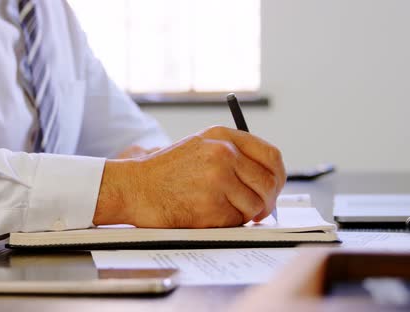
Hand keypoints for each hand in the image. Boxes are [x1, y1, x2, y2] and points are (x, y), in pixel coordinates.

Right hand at [93, 126, 285, 227]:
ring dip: (243, 214)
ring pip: (255, 205)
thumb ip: (233, 154)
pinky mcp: (210, 206)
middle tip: (257, 209)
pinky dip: (226, 223)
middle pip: (269, 183)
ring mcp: (217, 180)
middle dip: (266, 201)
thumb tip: (268, 179)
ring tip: (219, 208)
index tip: (273, 187)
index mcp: (222, 137)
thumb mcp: (199, 146)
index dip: (277, 176)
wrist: (134, 188)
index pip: (271, 156)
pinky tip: (206, 214)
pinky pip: (236, 221)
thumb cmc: (164, 171)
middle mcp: (223, 154)